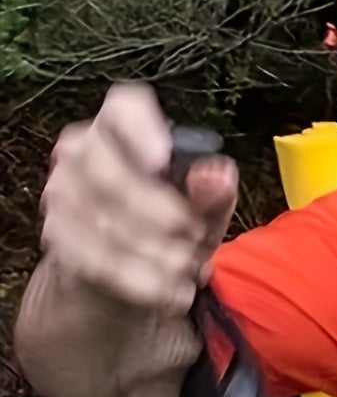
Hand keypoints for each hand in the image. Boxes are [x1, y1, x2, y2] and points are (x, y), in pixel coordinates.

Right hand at [40, 82, 236, 317]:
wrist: (123, 278)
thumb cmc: (170, 226)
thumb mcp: (204, 210)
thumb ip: (214, 192)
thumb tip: (218, 175)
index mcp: (122, 129)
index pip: (124, 109)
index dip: (141, 131)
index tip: (162, 162)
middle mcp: (81, 153)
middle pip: (114, 176)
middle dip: (163, 215)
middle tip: (195, 236)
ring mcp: (62, 194)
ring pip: (110, 225)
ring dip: (161, 254)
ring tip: (187, 265)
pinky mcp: (58, 238)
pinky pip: (104, 262)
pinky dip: (147, 282)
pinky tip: (172, 288)